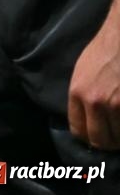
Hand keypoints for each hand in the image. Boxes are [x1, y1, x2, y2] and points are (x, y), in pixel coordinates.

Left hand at [70, 19, 119, 148]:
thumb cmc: (103, 52)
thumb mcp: (81, 74)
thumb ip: (82, 98)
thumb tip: (87, 121)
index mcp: (78, 93)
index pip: (78, 130)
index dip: (87, 136)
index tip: (94, 136)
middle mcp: (96, 102)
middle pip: (99, 140)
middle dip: (105, 143)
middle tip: (112, 138)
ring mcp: (118, 105)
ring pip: (119, 138)